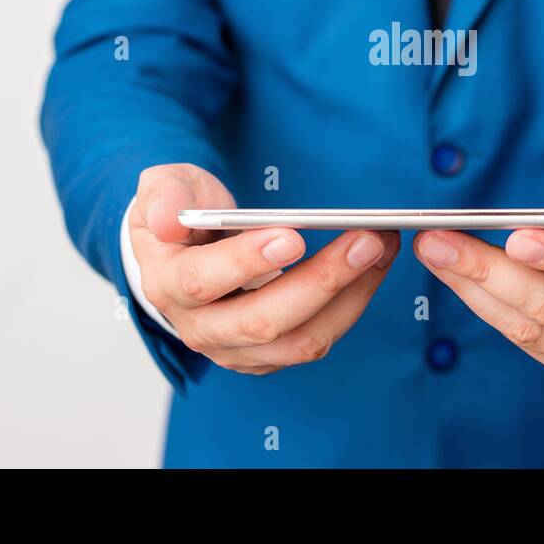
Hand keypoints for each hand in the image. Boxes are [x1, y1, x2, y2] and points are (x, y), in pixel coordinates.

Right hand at [130, 164, 399, 373]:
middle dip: (321, 281)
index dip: (247, 262)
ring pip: (301, 340)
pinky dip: (353, 302)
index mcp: (166, 284)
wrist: (186, 250)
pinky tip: (375, 264)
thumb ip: (163, 196)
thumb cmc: (182, 215)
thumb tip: (169, 220)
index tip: (294, 236)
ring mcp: (237, 348)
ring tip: (381, 247)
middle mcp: (200, 328)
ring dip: (350, 295)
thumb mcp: (162, 189)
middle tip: (365, 241)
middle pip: (263, 321)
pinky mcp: (271, 353)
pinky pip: (318, 339)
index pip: (203, 282)